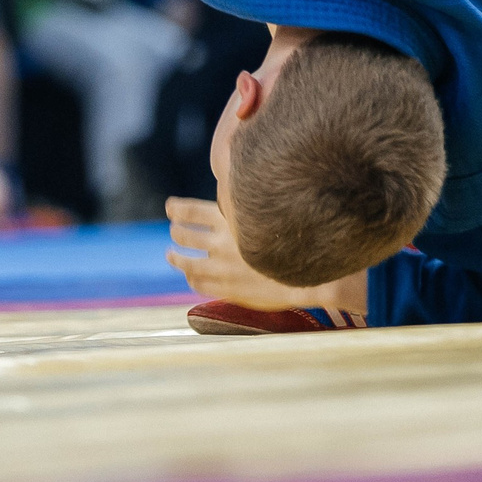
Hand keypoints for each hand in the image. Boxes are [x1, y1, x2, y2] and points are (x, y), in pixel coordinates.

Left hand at [166, 197, 326, 310]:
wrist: (310, 276)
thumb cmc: (293, 239)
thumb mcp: (268, 212)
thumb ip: (245, 206)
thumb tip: (232, 192)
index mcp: (230, 220)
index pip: (189, 211)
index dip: (176, 208)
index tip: (170, 207)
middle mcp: (221, 243)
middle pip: (183, 235)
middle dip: (176, 231)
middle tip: (174, 230)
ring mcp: (222, 269)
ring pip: (186, 262)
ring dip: (176, 257)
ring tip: (171, 254)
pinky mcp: (227, 290)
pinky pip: (198, 283)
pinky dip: (191, 277)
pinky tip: (191, 275)